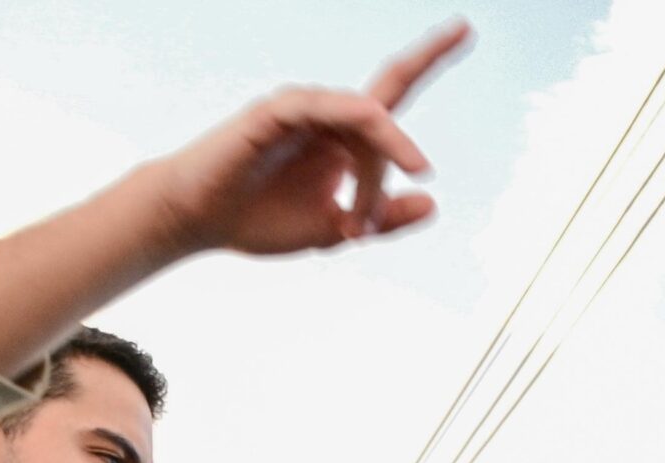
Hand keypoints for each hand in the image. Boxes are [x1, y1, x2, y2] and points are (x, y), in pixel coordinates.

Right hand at [144, 21, 469, 258]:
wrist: (199, 223)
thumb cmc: (260, 220)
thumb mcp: (335, 231)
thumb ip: (382, 218)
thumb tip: (431, 202)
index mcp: (344, 137)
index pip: (394, 92)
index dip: (429, 58)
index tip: (465, 29)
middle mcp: (328, 115)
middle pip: (386, 120)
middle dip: (397, 148)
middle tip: (372, 208)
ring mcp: (302, 109)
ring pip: (364, 118)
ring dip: (372, 169)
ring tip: (357, 218)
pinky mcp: (274, 112)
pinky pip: (321, 104)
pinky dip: (352, 118)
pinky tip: (372, 124)